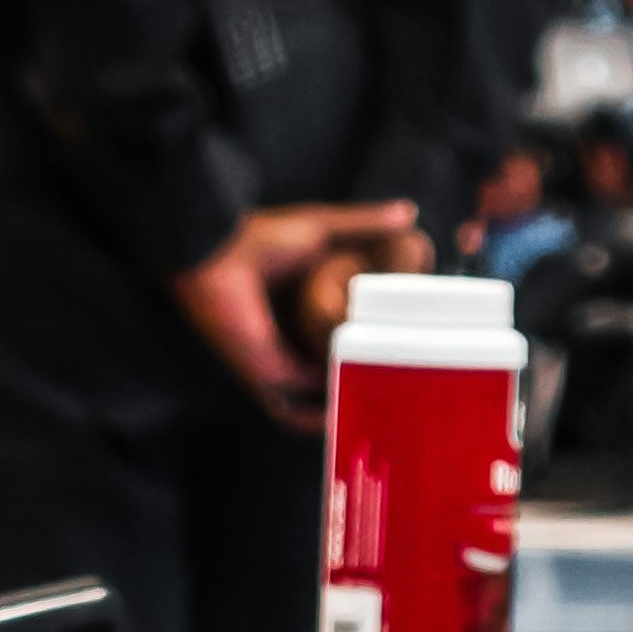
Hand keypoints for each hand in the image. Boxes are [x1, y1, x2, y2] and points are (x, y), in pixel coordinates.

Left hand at [170, 203, 425, 420]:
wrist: (223, 254)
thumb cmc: (260, 240)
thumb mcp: (323, 230)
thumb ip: (364, 224)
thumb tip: (409, 212)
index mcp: (304, 315)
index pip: (343, 345)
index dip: (373, 352)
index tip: (407, 355)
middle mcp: (293, 346)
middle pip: (332, 379)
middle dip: (364, 389)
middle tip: (404, 393)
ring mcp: (279, 367)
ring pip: (317, 402)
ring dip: (345, 409)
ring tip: (384, 412)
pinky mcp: (267, 379)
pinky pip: (295, 413)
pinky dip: (320, 419)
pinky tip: (351, 415)